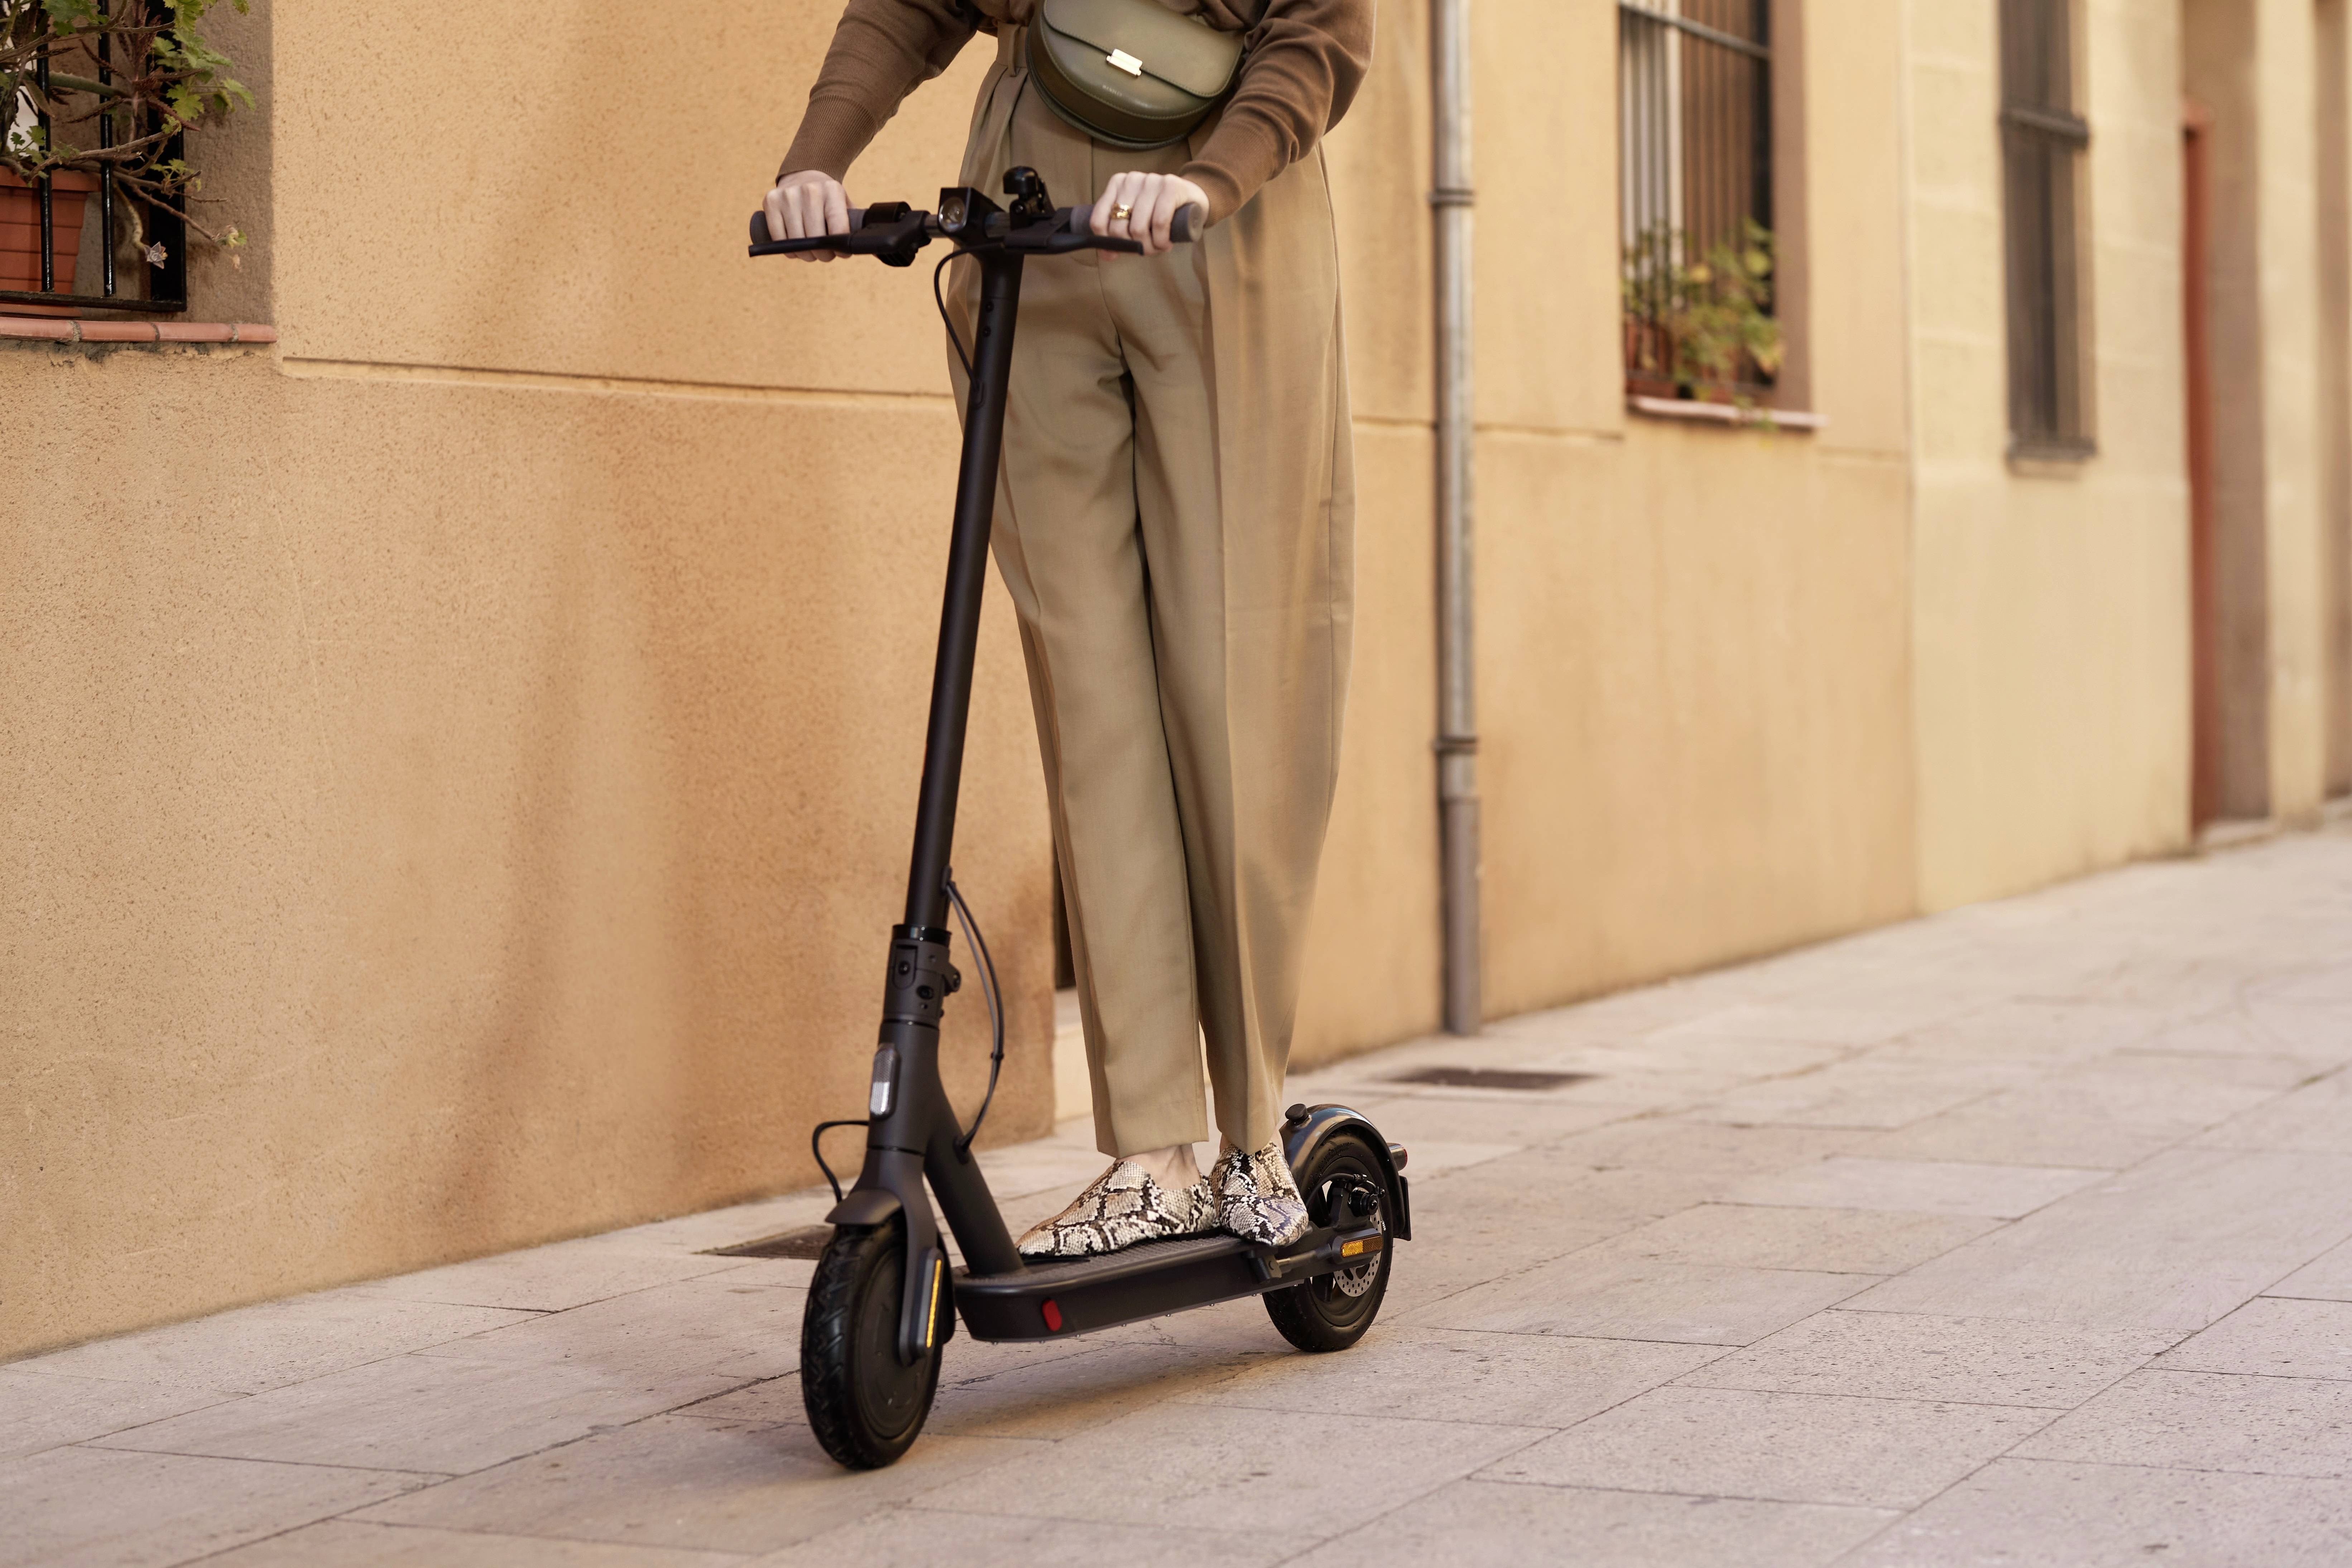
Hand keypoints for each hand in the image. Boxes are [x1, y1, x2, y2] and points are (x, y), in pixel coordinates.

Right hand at [763, 170, 849, 263]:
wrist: (804, 176)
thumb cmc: (827, 199)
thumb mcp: (844, 205)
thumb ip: (852, 224)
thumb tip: (857, 246)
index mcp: (832, 190)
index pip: (838, 229)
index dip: (840, 247)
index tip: (841, 253)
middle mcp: (809, 190)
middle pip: (815, 238)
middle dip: (822, 254)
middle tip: (825, 254)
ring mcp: (788, 195)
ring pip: (796, 242)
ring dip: (805, 254)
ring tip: (811, 251)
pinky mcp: (770, 201)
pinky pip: (778, 238)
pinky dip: (788, 249)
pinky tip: (795, 247)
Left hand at [1089, 171, 1207, 256]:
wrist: (1194, 198)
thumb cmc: (1162, 212)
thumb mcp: (1137, 220)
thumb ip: (1119, 234)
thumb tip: (1107, 255)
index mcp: (1117, 184)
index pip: (1098, 220)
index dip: (1106, 243)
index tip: (1120, 251)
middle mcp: (1131, 180)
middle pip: (1118, 228)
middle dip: (1132, 247)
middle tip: (1146, 250)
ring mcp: (1151, 181)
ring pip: (1138, 228)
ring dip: (1149, 247)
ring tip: (1158, 247)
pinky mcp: (1171, 186)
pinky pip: (1159, 223)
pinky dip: (1161, 240)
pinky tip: (1166, 244)